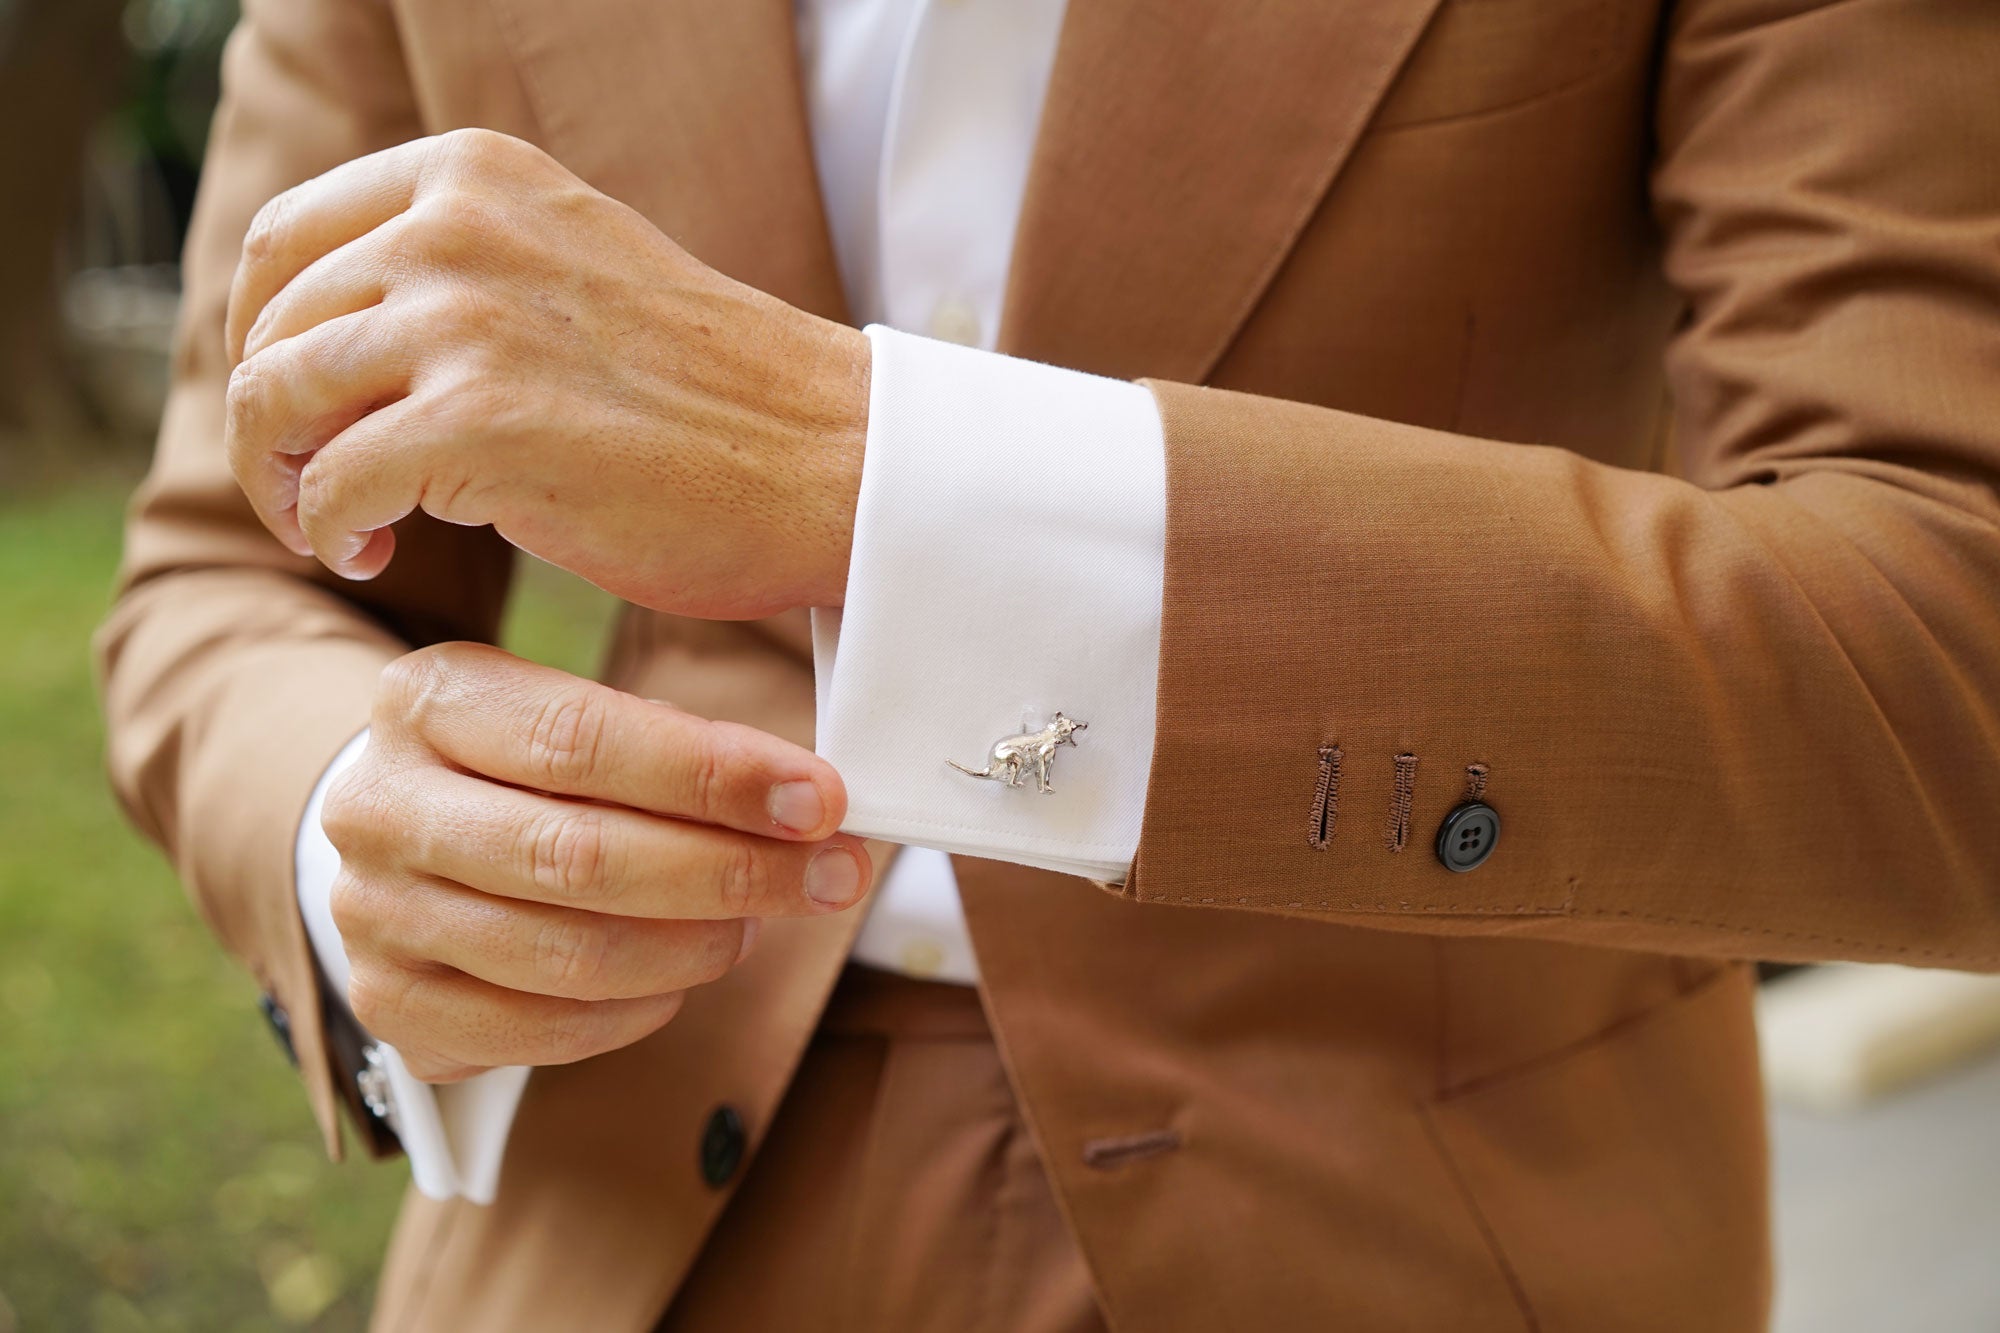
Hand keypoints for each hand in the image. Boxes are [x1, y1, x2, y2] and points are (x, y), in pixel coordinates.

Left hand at [223, 128, 869, 618]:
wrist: (829, 460)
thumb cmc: (715, 395)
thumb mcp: (572, 270)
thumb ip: (465, 272)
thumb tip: (341, 335)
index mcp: (476, 176)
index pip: (286, 239)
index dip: (262, 335)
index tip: (299, 406)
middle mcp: (456, 227)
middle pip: (270, 328)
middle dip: (271, 425)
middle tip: (318, 489)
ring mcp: (464, 321)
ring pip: (275, 400)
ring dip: (284, 482)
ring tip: (341, 528)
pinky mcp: (477, 426)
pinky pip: (333, 486)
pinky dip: (333, 534)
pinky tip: (380, 554)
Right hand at [323, 642, 872, 1081]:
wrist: (402, 832)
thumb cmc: (524, 769)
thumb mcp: (573, 715)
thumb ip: (673, 748)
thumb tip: (806, 801)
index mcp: (429, 698)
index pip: (584, 740)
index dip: (714, 777)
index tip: (819, 801)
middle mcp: (380, 804)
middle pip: (578, 855)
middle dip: (730, 871)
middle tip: (830, 877)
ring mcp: (373, 913)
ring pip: (567, 954)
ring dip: (695, 946)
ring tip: (756, 922)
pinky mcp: (390, 1004)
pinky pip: (539, 1031)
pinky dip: (635, 1011)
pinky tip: (680, 979)